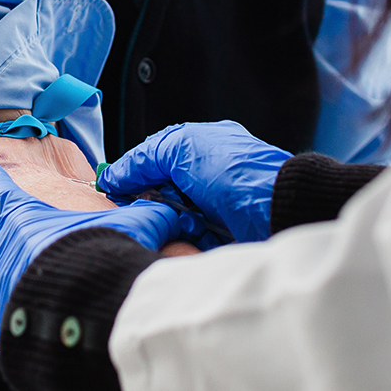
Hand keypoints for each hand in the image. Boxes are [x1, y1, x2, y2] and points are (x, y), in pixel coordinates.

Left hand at [0, 155, 182, 352]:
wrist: (91, 300)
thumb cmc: (103, 253)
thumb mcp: (133, 225)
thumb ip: (149, 218)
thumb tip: (175, 215)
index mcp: (26, 225)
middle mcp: (3, 263)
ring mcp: (2, 304)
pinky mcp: (11, 340)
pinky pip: (11, 346)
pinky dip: (20, 346)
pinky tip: (32, 348)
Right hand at [97, 121, 290, 243]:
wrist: (277, 209)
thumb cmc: (238, 172)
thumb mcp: (181, 148)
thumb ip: (145, 158)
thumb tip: (113, 175)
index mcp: (203, 148)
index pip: (156, 160)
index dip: (135, 175)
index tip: (114, 190)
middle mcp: (209, 176)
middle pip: (161, 193)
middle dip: (153, 202)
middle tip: (149, 207)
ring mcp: (216, 208)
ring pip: (172, 220)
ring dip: (170, 223)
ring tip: (180, 223)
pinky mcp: (221, 238)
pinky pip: (190, 242)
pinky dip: (186, 242)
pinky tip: (192, 238)